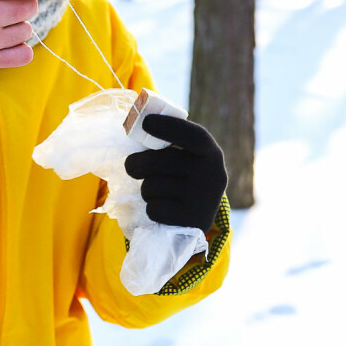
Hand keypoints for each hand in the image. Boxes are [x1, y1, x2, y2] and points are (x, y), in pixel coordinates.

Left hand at [123, 116, 226, 232]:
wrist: (197, 217)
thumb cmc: (183, 177)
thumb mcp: (185, 157)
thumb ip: (167, 143)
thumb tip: (137, 123)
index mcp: (212, 154)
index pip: (194, 136)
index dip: (169, 127)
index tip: (145, 122)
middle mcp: (213, 175)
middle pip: (159, 161)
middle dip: (137, 163)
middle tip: (132, 165)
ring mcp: (203, 201)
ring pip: (151, 187)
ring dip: (146, 189)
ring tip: (157, 191)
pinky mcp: (192, 222)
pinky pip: (154, 210)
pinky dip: (152, 209)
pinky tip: (164, 208)